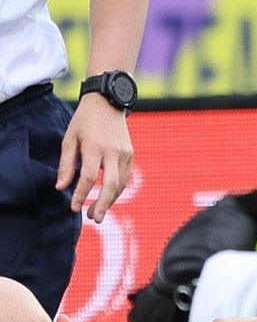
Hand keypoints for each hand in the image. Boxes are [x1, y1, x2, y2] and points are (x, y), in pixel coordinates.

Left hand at [56, 94, 134, 222]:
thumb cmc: (84, 121)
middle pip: (110, 185)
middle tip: (93, 219)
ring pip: (121, 184)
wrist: (109, 102)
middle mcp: (113, 152)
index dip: (81, 195)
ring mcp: (126, 154)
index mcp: (95, 147)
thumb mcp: (69, 139)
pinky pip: (125, 178)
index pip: (89, 177)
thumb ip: (66, 164)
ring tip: (97, 212)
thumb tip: (61, 187)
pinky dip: (117, 191)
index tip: (74, 208)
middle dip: (102, 205)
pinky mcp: (131, 155)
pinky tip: (107, 198)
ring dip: (109, 201)